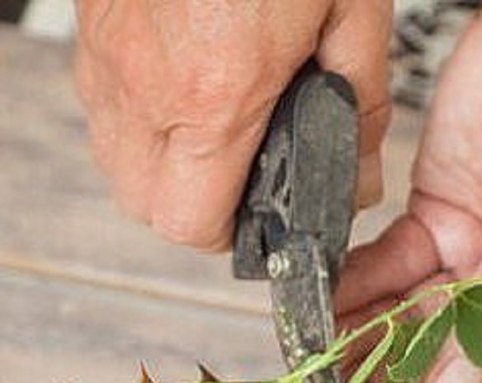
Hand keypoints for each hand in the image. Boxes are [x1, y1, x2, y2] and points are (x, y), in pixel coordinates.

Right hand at [74, 0, 391, 250]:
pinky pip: (106, 107)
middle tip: (244, 179)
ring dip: (167, 167)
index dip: (230, 234)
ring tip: (220, 135)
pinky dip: (143, 121)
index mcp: (214, 92)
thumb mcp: (351, 14)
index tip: (261, 217)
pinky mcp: (94, 27)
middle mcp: (143, 82)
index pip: (191, 221)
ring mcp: (108, 54)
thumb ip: (358, 106)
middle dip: (196, 209)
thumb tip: (360, 177)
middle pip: (145, 204)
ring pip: (116, 159)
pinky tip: (190, 90)